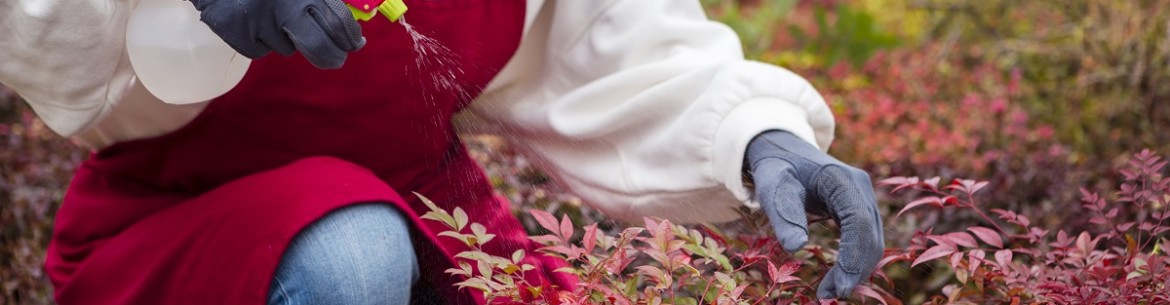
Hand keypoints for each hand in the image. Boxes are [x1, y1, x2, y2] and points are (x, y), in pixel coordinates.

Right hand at [190, 0, 365, 68]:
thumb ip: (318, 0)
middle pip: (319, 47)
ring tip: (268, 14)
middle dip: (332, 57)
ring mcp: (261, 22)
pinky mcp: (239, 34)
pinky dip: (258, 40)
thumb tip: (347, 25)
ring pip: (286, 48)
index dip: (350, 36)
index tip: (355, 43)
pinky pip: (259, 50)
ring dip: (284, 38)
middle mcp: (285, 6)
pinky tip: (249, 20)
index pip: (339, 20)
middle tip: (336, 59)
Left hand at [746, 130, 883, 299]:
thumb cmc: (776, 167)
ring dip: (856, 269)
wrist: (782, 149)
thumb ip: (783, 214)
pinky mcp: (858, 207)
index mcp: (841, 178)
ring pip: (871, 239)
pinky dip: (854, 260)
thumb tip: (795, 248)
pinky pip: (864, 237)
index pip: (858, 222)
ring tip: (829, 292)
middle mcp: (859, 187)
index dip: (853, 256)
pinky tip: (837, 278)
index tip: (839, 286)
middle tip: (830, 296)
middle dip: (855, 269)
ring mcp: (862, 197)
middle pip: (870, 234)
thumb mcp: (773, 186)